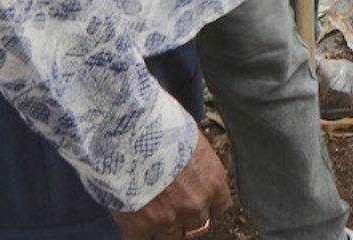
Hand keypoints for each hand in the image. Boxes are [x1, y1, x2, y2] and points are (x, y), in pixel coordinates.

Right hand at [113, 132, 231, 238]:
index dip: (208, 207)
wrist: (131, 134)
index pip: (221, 207)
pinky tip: (131, 223)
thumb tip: (189, 162)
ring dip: (163, 229)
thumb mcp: (191, 138)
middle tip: (174, 211)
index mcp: (212, 181)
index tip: (200, 204)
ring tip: (152, 216)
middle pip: (197, 228)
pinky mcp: (139, 226)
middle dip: (187, 221)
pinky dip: (136, 234)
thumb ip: (196, 161)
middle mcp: (195, 205)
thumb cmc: (162, 125)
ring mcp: (168, 219)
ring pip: (171, 238)